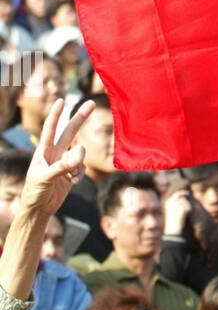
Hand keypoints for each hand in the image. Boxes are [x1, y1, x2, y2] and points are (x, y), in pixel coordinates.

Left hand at [17, 99, 91, 220]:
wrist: (39, 208)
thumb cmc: (35, 191)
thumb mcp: (45, 178)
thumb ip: (62, 167)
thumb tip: (79, 157)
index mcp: (43, 151)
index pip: (50, 129)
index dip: (56, 114)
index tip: (61, 101)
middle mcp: (55, 153)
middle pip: (70, 132)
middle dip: (80, 118)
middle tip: (90, 103)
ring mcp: (64, 162)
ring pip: (80, 154)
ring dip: (79, 164)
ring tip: (70, 176)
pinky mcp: (71, 173)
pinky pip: (82, 168)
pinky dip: (80, 175)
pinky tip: (72, 182)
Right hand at [163, 186, 191, 234]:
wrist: (173, 229)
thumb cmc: (173, 221)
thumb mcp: (171, 211)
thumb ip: (175, 203)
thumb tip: (182, 197)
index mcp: (168, 202)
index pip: (176, 194)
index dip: (182, 193)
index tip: (187, 193)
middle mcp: (172, 202)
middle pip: (182, 197)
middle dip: (186, 197)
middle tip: (188, 196)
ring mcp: (177, 205)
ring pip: (187, 203)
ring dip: (187, 208)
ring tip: (183, 215)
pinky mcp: (182, 209)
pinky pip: (189, 208)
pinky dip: (189, 212)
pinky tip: (185, 217)